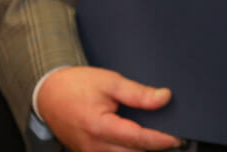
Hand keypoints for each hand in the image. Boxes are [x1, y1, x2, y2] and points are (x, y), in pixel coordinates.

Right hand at [36, 66, 179, 151]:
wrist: (48, 94)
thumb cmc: (77, 85)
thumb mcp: (110, 81)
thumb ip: (138, 93)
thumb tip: (164, 98)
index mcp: (100, 127)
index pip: (138, 139)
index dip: (161, 140)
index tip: (178, 136)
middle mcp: (94, 147)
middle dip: (154, 149)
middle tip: (173, 137)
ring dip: (141, 151)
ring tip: (157, 138)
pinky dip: (127, 151)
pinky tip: (137, 141)